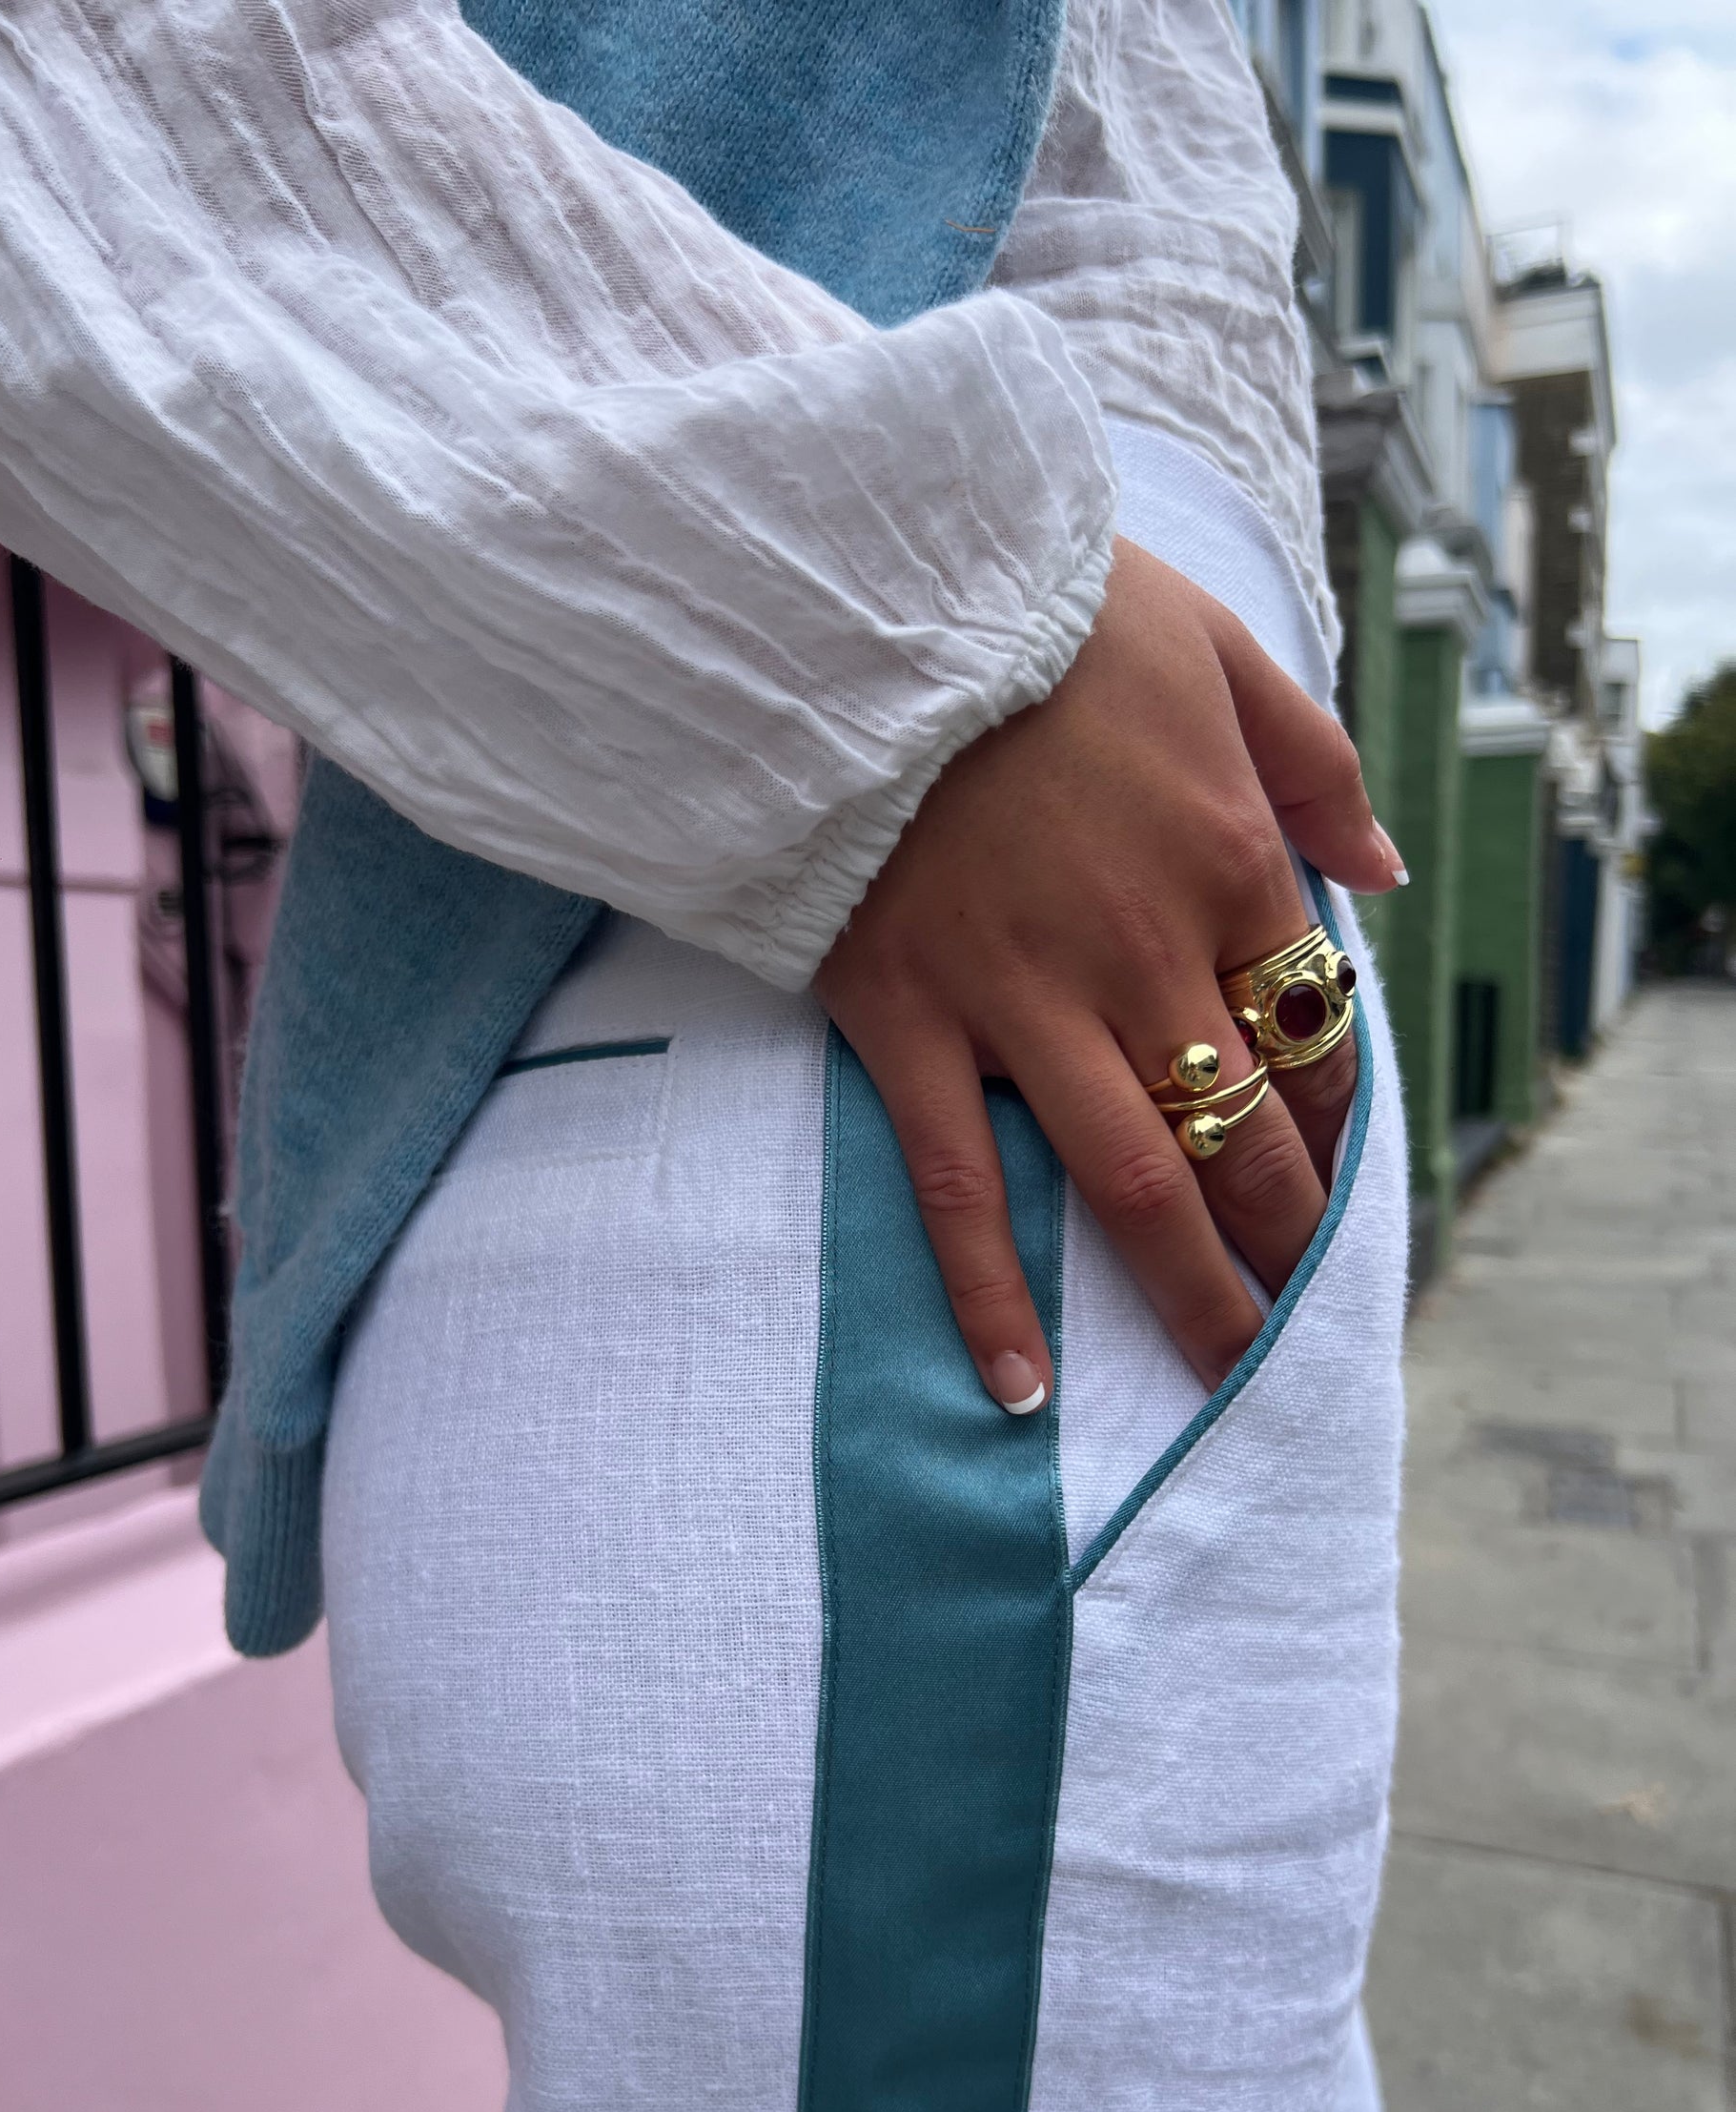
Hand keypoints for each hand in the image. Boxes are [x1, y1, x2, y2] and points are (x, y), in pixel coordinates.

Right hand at [814, 540, 1401, 1407]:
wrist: (861, 595)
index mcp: (1228, 862)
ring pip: (1136, 1180)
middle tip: (1300, 1302)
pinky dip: (993, 1296)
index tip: (1332, 1164)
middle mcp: (1144, 955)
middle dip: (1287, 1230)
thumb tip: (1380, 877)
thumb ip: (1315, 762)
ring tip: (1227, 1366)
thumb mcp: (1218, 645)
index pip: (1312, 1030)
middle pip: (1248, 1130)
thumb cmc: (1041, 610)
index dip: (1332, 1116)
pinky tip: (1023, 1386)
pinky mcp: (910, 1026)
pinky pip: (958, 1187)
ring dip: (1194, 1288)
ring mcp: (1023, 1003)